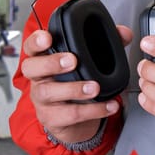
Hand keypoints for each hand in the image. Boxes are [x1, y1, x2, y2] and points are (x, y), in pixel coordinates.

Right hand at [20, 26, 131, 142]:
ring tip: (94, 87)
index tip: (47, 37)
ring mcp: (42, 99)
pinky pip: (69, 114)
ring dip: (73, 89)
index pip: (31, 47)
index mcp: (43, 59)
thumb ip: (105, 44)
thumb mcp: (87, 63)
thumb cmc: (75, 84)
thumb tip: (124, 33)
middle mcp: (38, 78)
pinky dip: (92, 110)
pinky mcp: (51, 118)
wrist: (71, 120)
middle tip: (72, 61)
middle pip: (31, 67)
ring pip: (48, 92)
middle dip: (51, 63)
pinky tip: (108, 105)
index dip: (36, 41)